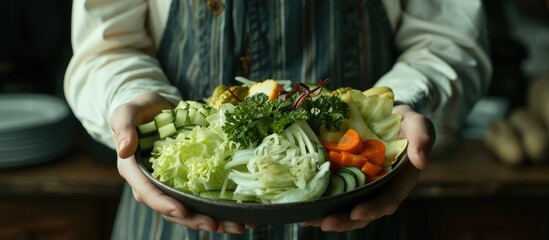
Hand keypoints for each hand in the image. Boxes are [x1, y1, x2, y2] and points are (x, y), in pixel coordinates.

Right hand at [110, 91, 245, 233]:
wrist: (156, 108)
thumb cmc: (140, 110)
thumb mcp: (127, 112)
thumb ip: (123, 126)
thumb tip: (124, 150)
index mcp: (135, 171)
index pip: (148, 193)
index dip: (165, 204)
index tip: (182, 211)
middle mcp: (152, 184)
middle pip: (172, 209)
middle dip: (195, 220)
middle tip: (217, 225)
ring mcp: (171, 185)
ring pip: (190, 210)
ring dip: (213, 220)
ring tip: (237, 226)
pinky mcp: (187, 182)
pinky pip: (201, 200)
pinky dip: (220, 209)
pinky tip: (241, 214)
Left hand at [299, 104, 434, 230]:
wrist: (385, 113)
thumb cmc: (403, 121)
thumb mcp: (418, 123)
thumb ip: (423, 138)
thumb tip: (422, 161)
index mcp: (397, 182)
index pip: (387, 201)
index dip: (372, 209)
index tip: (356, 213)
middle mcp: (377, 188)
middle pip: (362, 212)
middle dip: (344, 220)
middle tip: (324, 223)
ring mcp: (359, 184)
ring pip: (344, 206)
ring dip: (326, 216)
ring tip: (307, 220)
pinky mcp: (343, 176)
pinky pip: (331, 191)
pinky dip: (318, 199)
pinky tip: (301, 204)